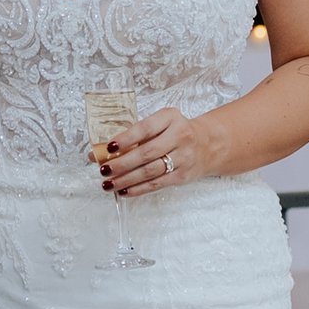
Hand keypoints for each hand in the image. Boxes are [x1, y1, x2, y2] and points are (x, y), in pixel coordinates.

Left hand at [99, 104, 217, 196]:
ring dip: (126, 179)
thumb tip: (102, 151)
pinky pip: (157, 184)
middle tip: (104, 169)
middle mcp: (180, 136)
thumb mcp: (161, 123)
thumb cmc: (175, 132)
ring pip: (150, 171)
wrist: (207, 144)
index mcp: (170, 118)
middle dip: (122, 163)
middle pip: (146, 153)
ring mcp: (183, 157)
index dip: (125, 138)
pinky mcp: (183, 175)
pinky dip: (138, 189)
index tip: (108, 147)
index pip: (145, 128)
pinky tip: (124, 191)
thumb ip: (136, 134)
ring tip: (109, 184)